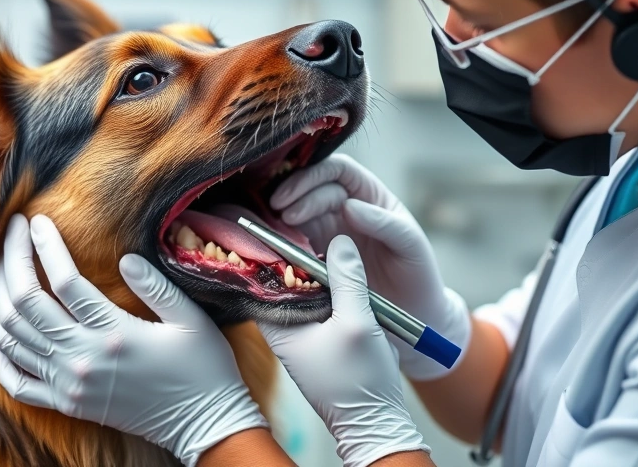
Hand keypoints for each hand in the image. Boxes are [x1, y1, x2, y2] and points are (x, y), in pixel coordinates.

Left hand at [0, 214, 267, 466]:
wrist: (204, 424)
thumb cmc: (203, 368)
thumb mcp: (190, 319)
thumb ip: (155, 286)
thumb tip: (124, 257)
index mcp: (114, 334)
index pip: (65, 281)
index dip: (45, 246)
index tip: (36, 221)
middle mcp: (83, 359)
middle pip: (26, 304)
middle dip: (12, 262)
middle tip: (11, 235)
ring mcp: (70, 385)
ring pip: (12, 339)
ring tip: (0, 271)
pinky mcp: (67, 404)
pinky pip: (18, 383)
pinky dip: (0, 357)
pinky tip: (0, 334)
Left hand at [259, 236, 429, 466]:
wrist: (374, 421)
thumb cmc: (360, 379)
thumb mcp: (357, 321)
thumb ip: (347, 278)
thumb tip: (340, 240)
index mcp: (278, 326)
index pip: (262, 277)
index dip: (268, 245)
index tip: (274, 216)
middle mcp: (283, 328)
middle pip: (281, 279)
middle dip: (291, 252)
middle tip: (297, 216)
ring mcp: (300, 334)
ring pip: (302, 289)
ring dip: (312, 268)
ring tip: (319, 234)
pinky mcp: (318, 338)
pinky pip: (317, 302)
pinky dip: (326, 286)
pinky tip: (339, 267)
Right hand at [270, 154, 469, 379]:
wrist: (414, 313)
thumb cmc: (418, 273)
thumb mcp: (409, 244)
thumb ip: (382, 222)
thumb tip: (348, 206)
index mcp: (370, 194)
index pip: (337, 170)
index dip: (313, 176)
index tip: (294, 195)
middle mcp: (347, 207)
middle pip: (313, 189)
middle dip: (294, 196)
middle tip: (281, 213)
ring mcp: (331, 230)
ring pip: (300, 212)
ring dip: (284, 218)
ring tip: (275, 229)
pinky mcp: (320, 255)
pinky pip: (297, 241)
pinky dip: (285, 241)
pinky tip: (278, 247)